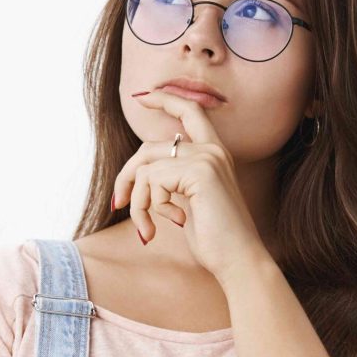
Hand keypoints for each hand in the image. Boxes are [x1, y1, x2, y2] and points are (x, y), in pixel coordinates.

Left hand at [113, 89, 269, 282]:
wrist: (238, 260)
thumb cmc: (214, 239)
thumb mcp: (189, 203)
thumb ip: (172, 180)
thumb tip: (138, 173)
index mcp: (214, 154)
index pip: (189, 111)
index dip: (164, 99)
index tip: (141, 97)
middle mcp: (212, 150)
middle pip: (148, 148)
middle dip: (126, 177)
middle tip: (119, 204)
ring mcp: (207, 158)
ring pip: (145, 167)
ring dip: (138, 203)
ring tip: (147, 228)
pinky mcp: (200, 171)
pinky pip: (152, 181)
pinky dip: (149, 208)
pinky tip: (169, 225)